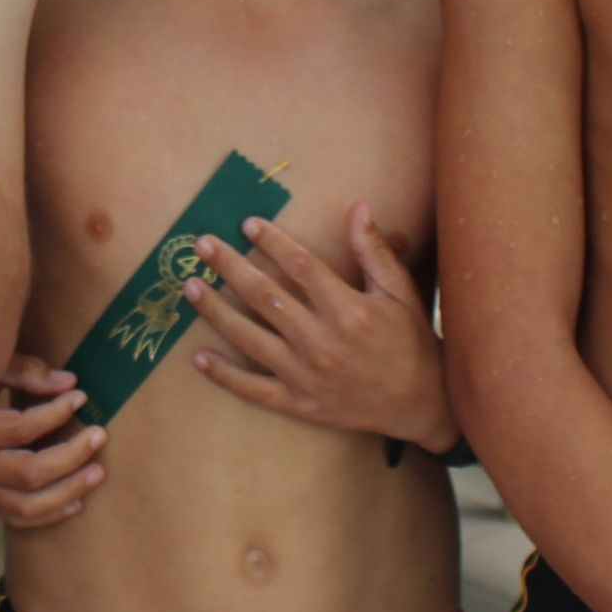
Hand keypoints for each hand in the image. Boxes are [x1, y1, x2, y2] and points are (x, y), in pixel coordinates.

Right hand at [0, 359, 107, 527]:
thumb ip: (22, 373)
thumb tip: (69, 384)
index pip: (19, 430)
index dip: (55, 414)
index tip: (79, 396)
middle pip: (28, 473)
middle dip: (71, 455)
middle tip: (99, 434)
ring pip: (26, 506)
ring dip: (68, 491)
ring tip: (98, 472)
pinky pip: (17, 518)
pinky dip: (50, 514)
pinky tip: (78, 501)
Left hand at [181, 206, 456, 448]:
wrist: (422, 404)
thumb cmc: (410, 341)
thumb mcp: (401, 292)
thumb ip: (375, 251)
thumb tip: (357, 207)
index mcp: (349, 311)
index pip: (301, 266)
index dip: (271, 241)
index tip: (247, 223)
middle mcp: (323, 343)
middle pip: (265, 297)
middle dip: (229, 267)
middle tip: (201, 245)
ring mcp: (307, 376)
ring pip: (249, 339)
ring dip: (215, 311)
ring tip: (189, 287)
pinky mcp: (300, 403)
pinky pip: (253, 389)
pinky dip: (224, 376)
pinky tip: (198, 357)